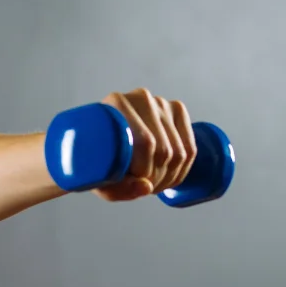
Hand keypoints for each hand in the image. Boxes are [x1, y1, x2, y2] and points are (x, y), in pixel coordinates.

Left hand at [93, 87, 196, 201]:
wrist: (99, 143)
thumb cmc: (94, 162)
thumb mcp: (99, 180)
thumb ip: (118, 189)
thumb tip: (146, 187)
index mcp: (115, 104)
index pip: (145, 142)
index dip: (144, 171)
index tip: (134, 182)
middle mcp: (141, 98)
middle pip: (163, 149)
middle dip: (156, 178)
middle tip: (141, 185)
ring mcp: (162, 103)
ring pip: (179, 153)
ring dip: (168, 178)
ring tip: (150, 183)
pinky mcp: (177, 111)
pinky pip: (190, 149)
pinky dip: (182, 170)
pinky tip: (167, 177)